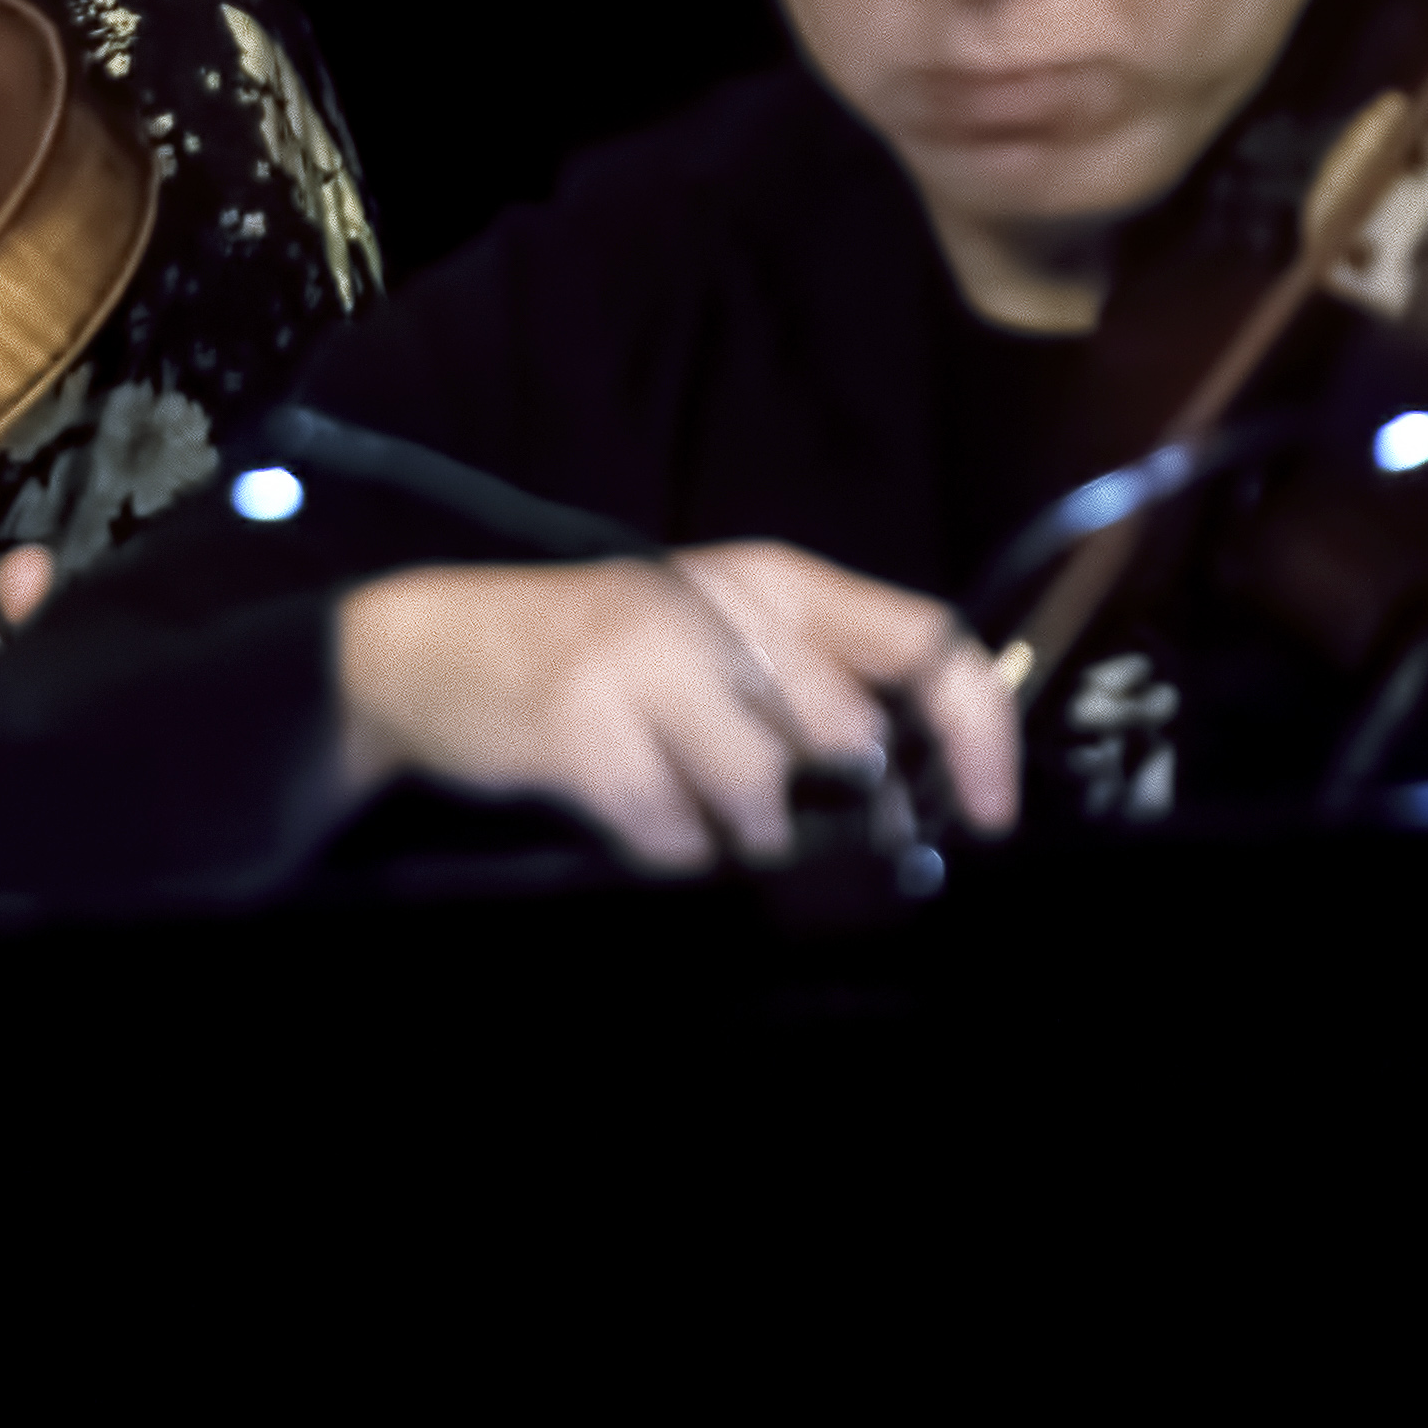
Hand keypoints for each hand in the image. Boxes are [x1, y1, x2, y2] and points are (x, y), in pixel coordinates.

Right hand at [331, 542, 1016, 870]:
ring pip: (763, 803)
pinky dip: (663, 848)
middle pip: (845, 742)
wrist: (436, 651)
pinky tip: (630, 808)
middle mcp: (721, 604)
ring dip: (734, 834)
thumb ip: (817, 688)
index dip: (978, 732)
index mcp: (775, 579)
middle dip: (831, 813)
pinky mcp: (586, 725)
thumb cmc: (604, 653)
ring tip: (682, 796)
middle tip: (780, 818)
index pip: (924, 639)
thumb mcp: (718, 635)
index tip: (990, 815)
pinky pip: (674, 836)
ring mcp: (648, 659)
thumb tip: (916, 797)